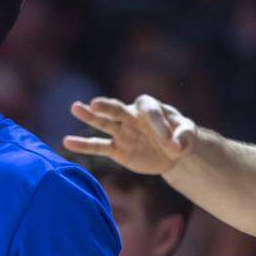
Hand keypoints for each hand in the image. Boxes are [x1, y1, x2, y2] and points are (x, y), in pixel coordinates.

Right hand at [63, 95, 195, 174]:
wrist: (171, 151)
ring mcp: (121, 132)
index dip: (159, 126)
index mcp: (149, 107)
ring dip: (89, 116)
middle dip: (107, 107)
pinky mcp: (116, 149)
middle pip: (117, 109)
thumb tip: (175, 146)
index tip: (171, 143)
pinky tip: (67, 141)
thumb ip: (184, 137)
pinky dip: (83, 145)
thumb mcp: (188, 135)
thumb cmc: (180, 136)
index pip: (149, 112)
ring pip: (103, 123)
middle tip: (95, 104)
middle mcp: (131, 116)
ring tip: (75, 107)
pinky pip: (98, 146)